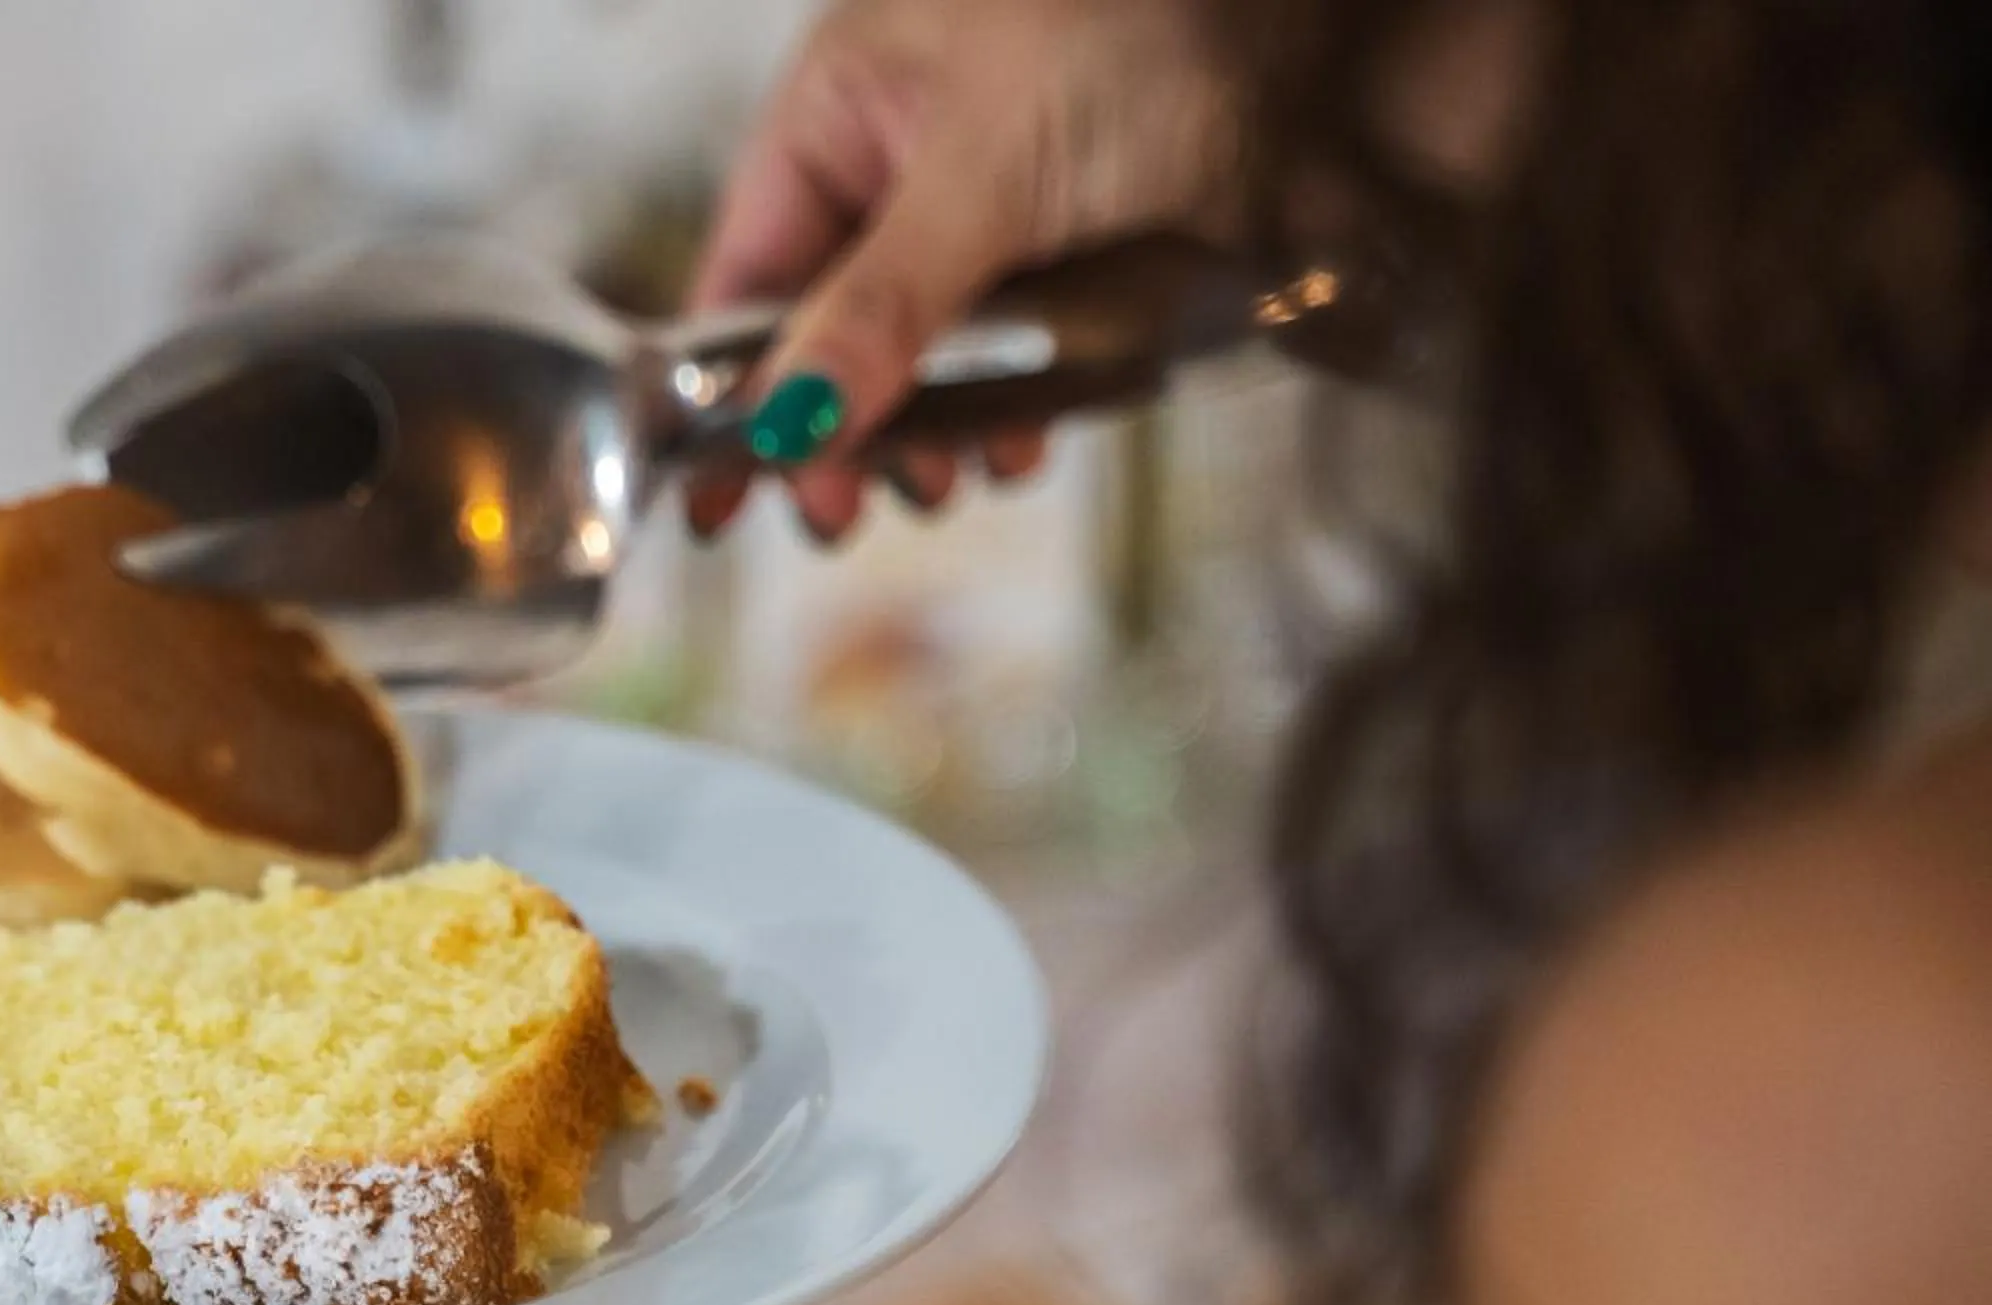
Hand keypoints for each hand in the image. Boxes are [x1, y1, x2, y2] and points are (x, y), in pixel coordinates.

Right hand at [688, 0, 1241, 539]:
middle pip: (829, 330)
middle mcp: (902, 158)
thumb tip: (784, 424)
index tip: (718, 499)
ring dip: (931, 431)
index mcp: (843, 111)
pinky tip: (1025, 446)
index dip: (729, 393)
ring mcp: (993, 209)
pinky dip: (1012, 409)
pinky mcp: (1077, 255)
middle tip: (846, 515)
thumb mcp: (988, 175)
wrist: (1325, 14)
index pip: (748, 276)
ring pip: (924, 354)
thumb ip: (883, 309)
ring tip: (950, 481)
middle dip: (839, 427)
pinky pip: (1015, 354)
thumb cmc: (1138, 22)